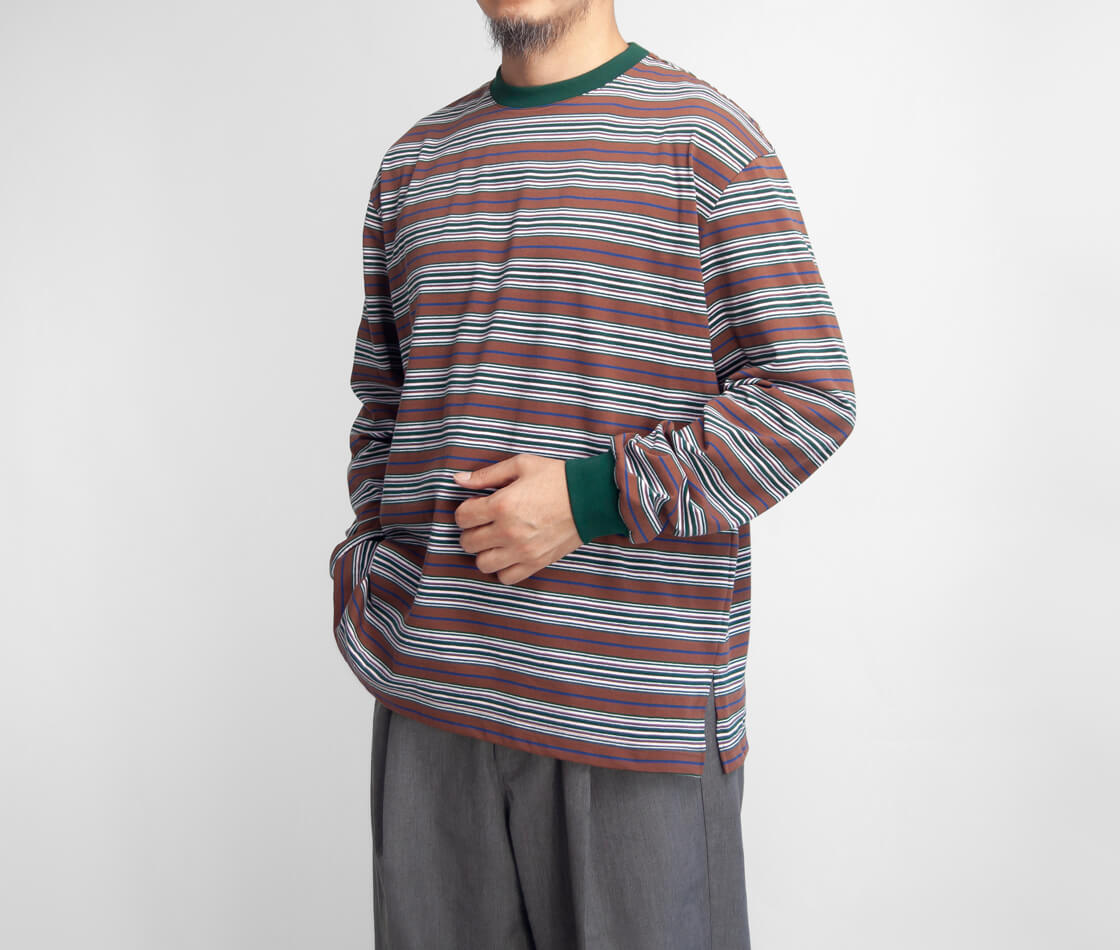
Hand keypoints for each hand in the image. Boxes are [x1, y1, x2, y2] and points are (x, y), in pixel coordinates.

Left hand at [451, 453, 583, 584]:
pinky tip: (508, 554)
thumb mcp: (521, 466)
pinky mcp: (536, 563)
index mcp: (502, 505)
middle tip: (485, 522)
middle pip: (468, 542)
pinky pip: (506, 577)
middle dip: (471, 530)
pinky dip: (502, 568)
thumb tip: (458, 480)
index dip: (465, 510)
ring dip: (484, 552)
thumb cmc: (556, 478)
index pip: (462, 517)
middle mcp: (508, 531)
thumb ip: (486, 475)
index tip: (477, 506)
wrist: (591, 497)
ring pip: (483, 564)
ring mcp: (522, 551)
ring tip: (495, 540)